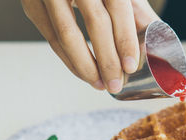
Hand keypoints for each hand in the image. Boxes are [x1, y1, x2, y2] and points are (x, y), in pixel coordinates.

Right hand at [21, 0, 159, 92]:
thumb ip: (136, 10)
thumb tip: (153, 42)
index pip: (117, 6)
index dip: (125, 38)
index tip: (130, 66)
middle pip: (95, 23)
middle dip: (107, 60)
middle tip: (116, 84)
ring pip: (67, 36)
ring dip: (85, 67)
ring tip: (101, 84)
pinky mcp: (32, 4)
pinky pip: (52, 39)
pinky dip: (68, 60)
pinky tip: (83, 72)